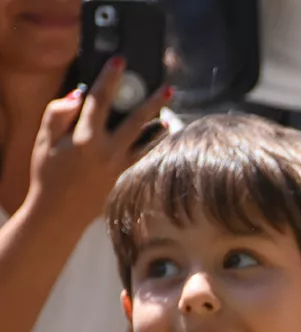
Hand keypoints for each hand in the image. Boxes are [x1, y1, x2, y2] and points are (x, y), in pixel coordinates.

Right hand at [26, 56, 170, 229]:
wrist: (58, 215)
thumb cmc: (48, 175)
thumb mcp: (44, 142)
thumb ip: (57, 115)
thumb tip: (78, 94)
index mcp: (85, 138)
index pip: (100, 100)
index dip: (110, 78)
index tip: (119, 61)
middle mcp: (108, 151)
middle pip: (136, 120)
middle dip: (153, 101)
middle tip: (168, 87)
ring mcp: (122, 167)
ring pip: (149, 142)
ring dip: (162, 127)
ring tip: (170, 114)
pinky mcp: (128, 180)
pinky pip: (148, 159)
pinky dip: (158, 147)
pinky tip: (165, 138)